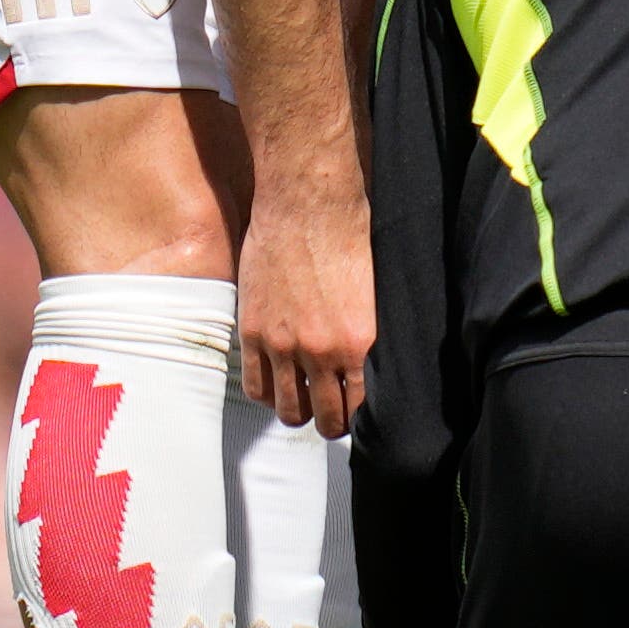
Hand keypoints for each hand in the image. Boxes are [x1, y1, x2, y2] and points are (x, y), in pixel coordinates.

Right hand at [233, 170, 373, 434]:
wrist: (305, 204)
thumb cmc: (349, 235)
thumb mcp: (375, 292)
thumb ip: (369, 335)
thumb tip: (372, 366)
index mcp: (360, 342)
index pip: (361, 407)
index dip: (360, 416)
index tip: (357, 412)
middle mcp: (322, 352)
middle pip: (326, 419)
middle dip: (332, 423)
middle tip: (332, 415)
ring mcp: (283, 344)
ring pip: (288, 410)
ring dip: (298, 412)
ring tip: (303, 401)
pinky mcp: (253, 331)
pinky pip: (256, 386)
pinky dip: (267, 393)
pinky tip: (277, 384)